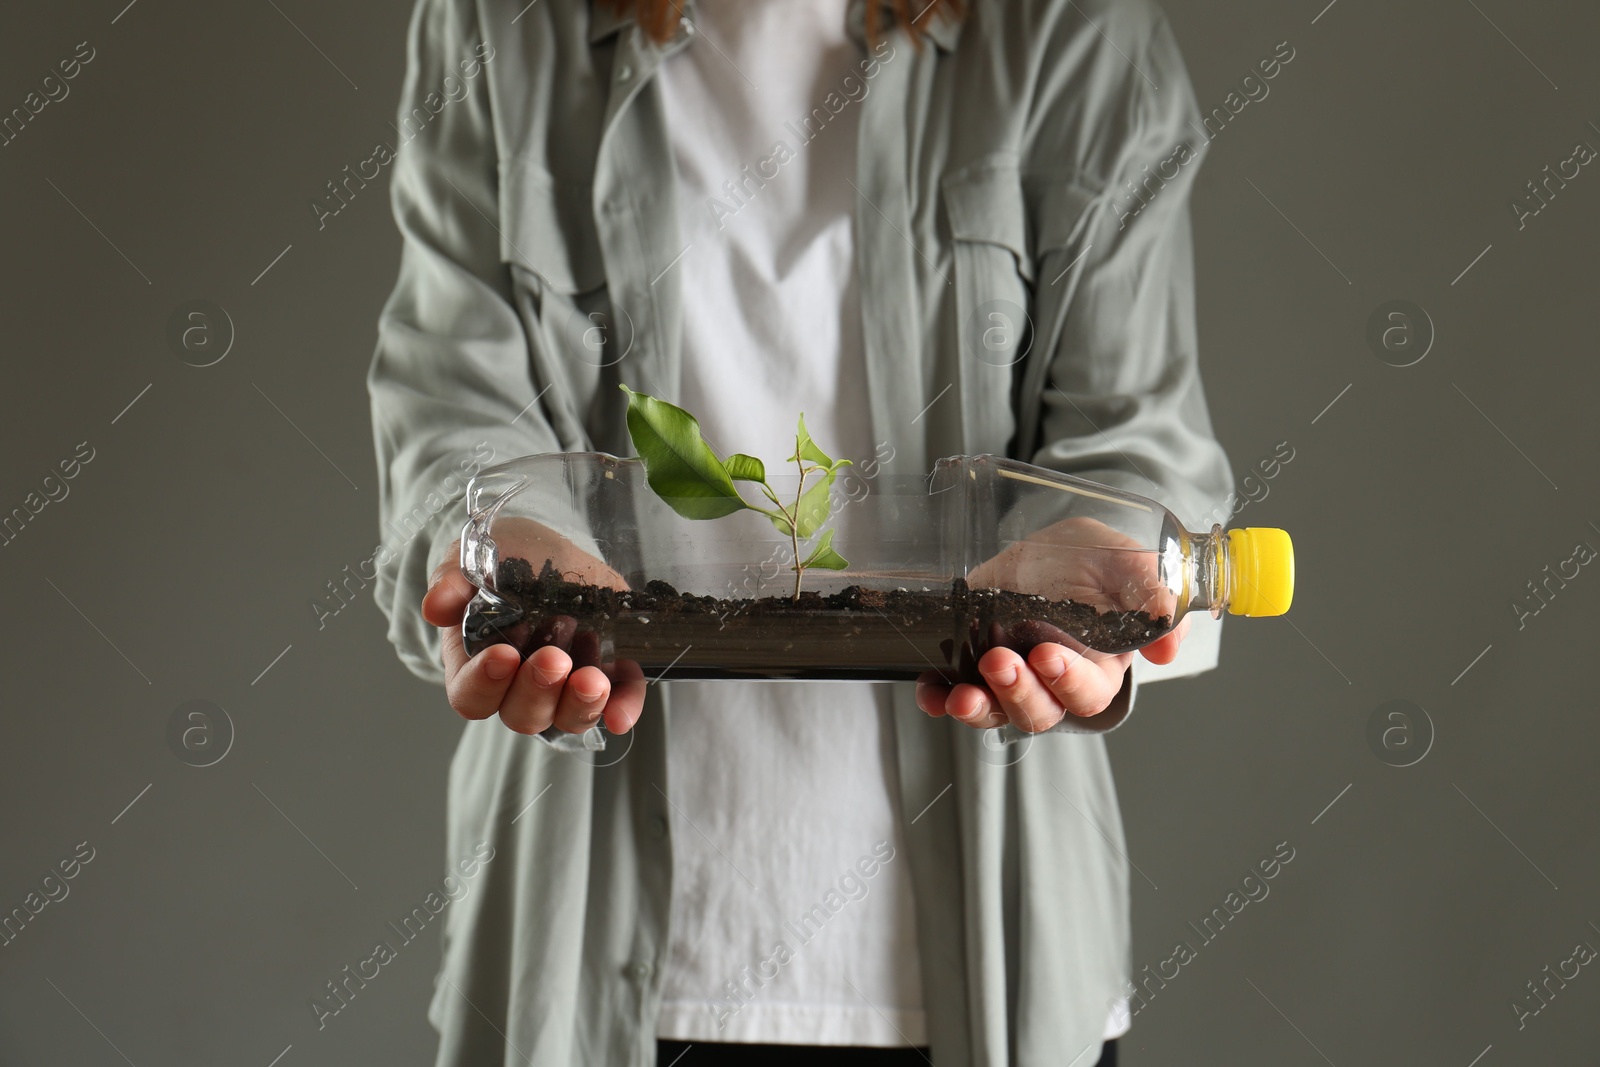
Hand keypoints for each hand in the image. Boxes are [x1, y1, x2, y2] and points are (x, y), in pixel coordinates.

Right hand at [421, 517, 645, 735]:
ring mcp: (565, 685)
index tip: (504, 654)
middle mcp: (519, 684)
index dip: (485, 683)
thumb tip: (436, 606)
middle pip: (522, 714)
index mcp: (477, 663)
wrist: (553, 543)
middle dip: (538, 691)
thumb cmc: (505, 556)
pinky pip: (617, 703)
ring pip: (567, 717)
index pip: (471, 696)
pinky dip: (621, 708)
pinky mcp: (607, 672)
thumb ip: (452, 580)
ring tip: (592, 679)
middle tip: (553, 658)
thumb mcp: (474, 557)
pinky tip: (621, 713)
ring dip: (580, 704)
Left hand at [915, 516, 1188, 732]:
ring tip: (962, 694)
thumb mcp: (1125, 562)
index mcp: (1097, 665)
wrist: (1049, 546)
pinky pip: (952, 693)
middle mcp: (1050, 680)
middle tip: (1000, 662)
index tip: (1048, 656)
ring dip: (979, 706)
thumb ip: (1149, 592)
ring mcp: (1010, 674)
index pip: (1087, 694)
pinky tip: (931, 694)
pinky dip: (939, 699)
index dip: (1068, 682)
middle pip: (1039, 711)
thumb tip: (1167, 636)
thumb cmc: (1094, 560)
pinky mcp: (971, 662)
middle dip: (1018, 693)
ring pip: (996, 710)